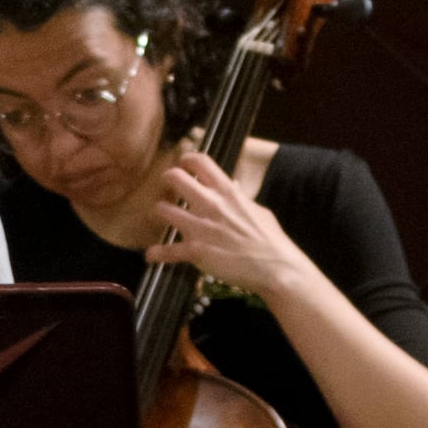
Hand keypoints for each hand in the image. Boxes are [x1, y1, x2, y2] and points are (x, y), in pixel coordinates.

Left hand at [145, 156, 315, 297]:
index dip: (186, 159)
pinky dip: (157, 253)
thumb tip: (233, 186)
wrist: (275, 267)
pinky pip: (167, 250)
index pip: (200, 162)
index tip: (183, 165)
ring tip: (161, 218)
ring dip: (159, 214)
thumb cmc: (270, 240)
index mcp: (228, 193)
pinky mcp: (196, 251)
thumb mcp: (257, 210)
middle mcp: (211, 205)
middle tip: (167, 188)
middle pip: (175, 178)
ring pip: (162, 210)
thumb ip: (240, 198)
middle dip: (166, 181)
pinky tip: (152, 255)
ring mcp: (201, 228)